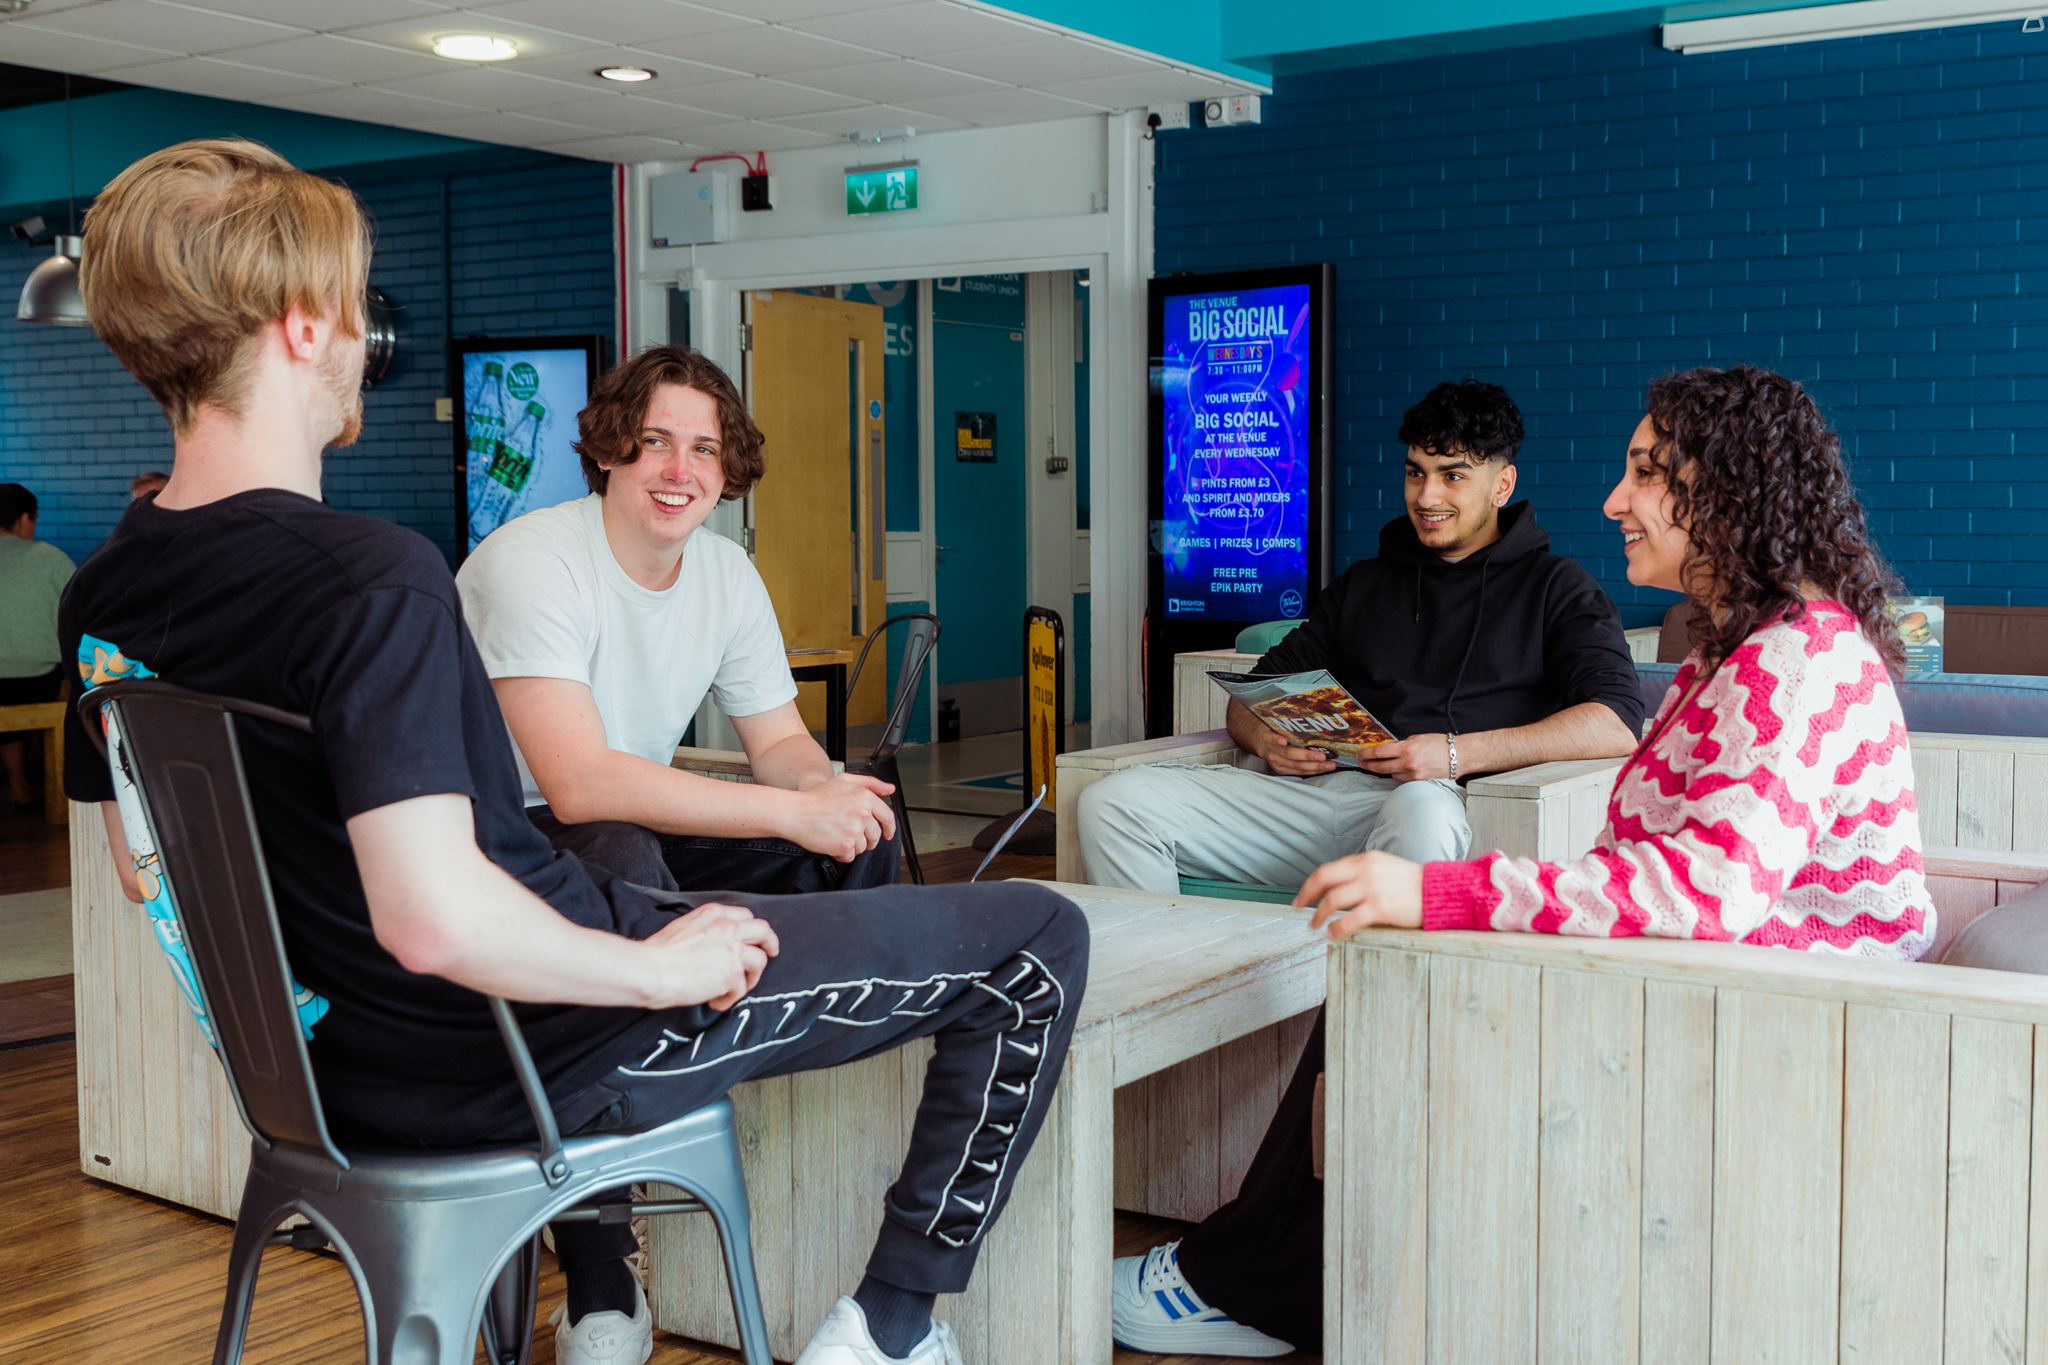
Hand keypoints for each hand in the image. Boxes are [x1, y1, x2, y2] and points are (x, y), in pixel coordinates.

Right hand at [641, 902, 780, 1009]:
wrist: (650, 969)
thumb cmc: (656, 953)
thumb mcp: (683, 927)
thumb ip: (705, 930)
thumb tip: (712, 946)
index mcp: (713, 914)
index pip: (745, 916)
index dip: (751, 930)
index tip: (753, 939)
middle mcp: (728, 927)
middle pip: (763, 930)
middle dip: (770, 943)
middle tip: (770, 953)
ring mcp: (733, 950)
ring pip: (760, 961)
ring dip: (750, 977)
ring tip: (734, 989)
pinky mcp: (733, 973)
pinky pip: (741, 990)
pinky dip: (729, 999)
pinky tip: (714, 1002)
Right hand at [787, 772, 896, 861]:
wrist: (796, 812)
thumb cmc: (816, 797)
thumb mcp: (845, 781)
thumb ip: (871, 783)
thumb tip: (890, 789)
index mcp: (865, 797)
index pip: (888, 817)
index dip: (890, 828)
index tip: (888, 833)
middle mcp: (863, 814)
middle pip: (875, 835)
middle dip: (867, 838)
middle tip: (853, 835)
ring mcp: (854, 831)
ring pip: (863, 847)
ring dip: (853, 845)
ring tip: (838, 835)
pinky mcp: (844, 845)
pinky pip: (851, 856)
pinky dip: (842, 854)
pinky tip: (832, 843)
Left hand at [1250, 726, 1339, 776]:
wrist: (1254, 737)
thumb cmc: (1274, 747)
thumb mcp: (1285, 758)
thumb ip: (1300, 759)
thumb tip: (1323, 757)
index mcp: (1284, 768)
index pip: (1303, 771)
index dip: (1318, 770)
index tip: (1331, 767)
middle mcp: (1278, 762)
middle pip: (1298, 765)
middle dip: (1316, 765)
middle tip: (1330, 763)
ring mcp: (1272, 751)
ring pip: (1289, 754)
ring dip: (1304, 755)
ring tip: (1318, 755)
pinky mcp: (1266, 738)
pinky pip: (1272, 740)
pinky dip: (1278, 741)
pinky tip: (1284, 740)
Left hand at [1295, 851, 1424, 938]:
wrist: (1440, 892)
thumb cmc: (1414, 885)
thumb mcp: (1386, 868)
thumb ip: (1363, 874)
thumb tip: (1341, 889)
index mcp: (1366, 859)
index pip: (1328, 869)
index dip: (1311, 884)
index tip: (1302, 897)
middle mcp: (1366, 870)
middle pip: (1324, 879)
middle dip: (1306, 896)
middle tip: (1298, 909)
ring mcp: (1373, 888)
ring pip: (1333, 900)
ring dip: (1319, 915)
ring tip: (1315, 927)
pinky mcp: (1381, 907)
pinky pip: (1350, 920)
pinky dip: (1337, 929)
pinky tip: (1332, 935)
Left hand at [1357, 733, 1449, 782]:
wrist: (1458, 756)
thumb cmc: (1440, 744)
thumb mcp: (1417, 738)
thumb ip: (1401, 744)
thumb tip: (1388, 749)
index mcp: (1406, 749)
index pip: (1379, 753)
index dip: (1366, 754)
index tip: (1359, 755)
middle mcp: (1408, 763)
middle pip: (1380, 766)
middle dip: (1368, 765)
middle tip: (1361, 762)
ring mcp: (1412, 774)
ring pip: (1390, 774)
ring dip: (1384, 769)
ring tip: (1379, 765)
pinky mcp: (1417, 782)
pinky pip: (1401, 779)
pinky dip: (1397, 774)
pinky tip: (1396, 770)